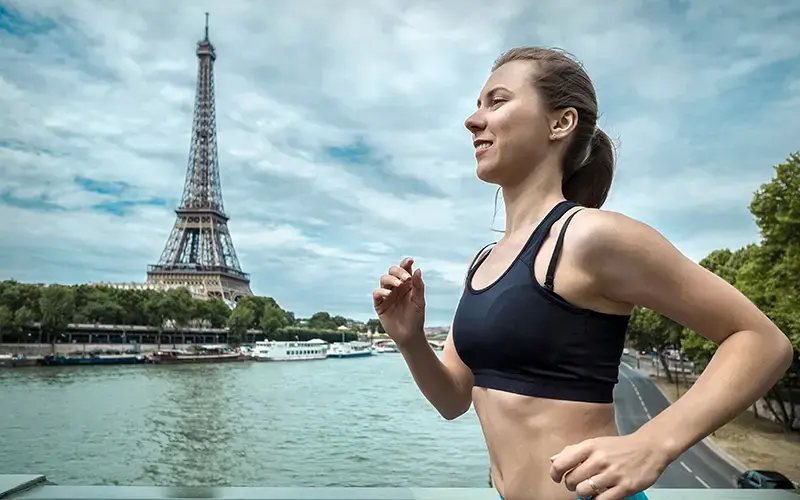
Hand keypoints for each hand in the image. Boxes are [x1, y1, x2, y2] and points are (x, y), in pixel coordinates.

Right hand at [372, 257, 425, 346]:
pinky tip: (389, 294)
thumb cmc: (416, 318)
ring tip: (398, 284)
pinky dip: (381, 291)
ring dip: (390, 279)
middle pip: (392, 271)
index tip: (410, 261)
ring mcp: (387, 295)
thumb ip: (418, 286)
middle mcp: (396, 287)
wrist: (410, 335)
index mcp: (407, 284)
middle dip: (398, 271)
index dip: (406, 263)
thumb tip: (418, 270)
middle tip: (406, 278)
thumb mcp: (419, 301)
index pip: (405, 269)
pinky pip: (377, 293)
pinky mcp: (380, 304)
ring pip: (384, 279)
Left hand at [549, 434, 670, 498]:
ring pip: (583, 491)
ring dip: (583, 493)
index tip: (558, 478)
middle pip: (571, 480)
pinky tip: (600, 495)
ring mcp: (613, 474)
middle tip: (577, 484)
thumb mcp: (595, 443)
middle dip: (571, 485)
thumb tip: (553, 460)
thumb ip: (573, 451)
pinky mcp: (625, 487)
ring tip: (589, 490)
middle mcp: (599, 459)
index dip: (556, 474)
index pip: (561, 463)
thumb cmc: (618, 447)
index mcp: (590, 446)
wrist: (649, 448)